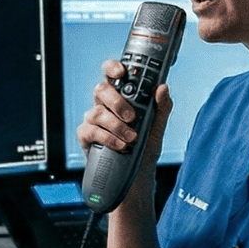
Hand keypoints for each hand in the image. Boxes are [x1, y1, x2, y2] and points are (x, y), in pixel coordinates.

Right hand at [74, 59, 172, 187]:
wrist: (136, 179)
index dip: (113, 68)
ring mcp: (93, 121)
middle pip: (101, 89)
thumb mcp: (157, 129)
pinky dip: (108, 138)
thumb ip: (161, 108)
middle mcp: (104, 106)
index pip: (112, 76)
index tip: (121, 72)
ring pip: (97, 112)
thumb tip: (162, 88)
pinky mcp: (86, 137)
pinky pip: (91, 131)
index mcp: (120, 98)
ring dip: (116, 125)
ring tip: (131, 138)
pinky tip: (120, 146)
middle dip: (117, 102)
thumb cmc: (144, 150)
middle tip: (132, 117)